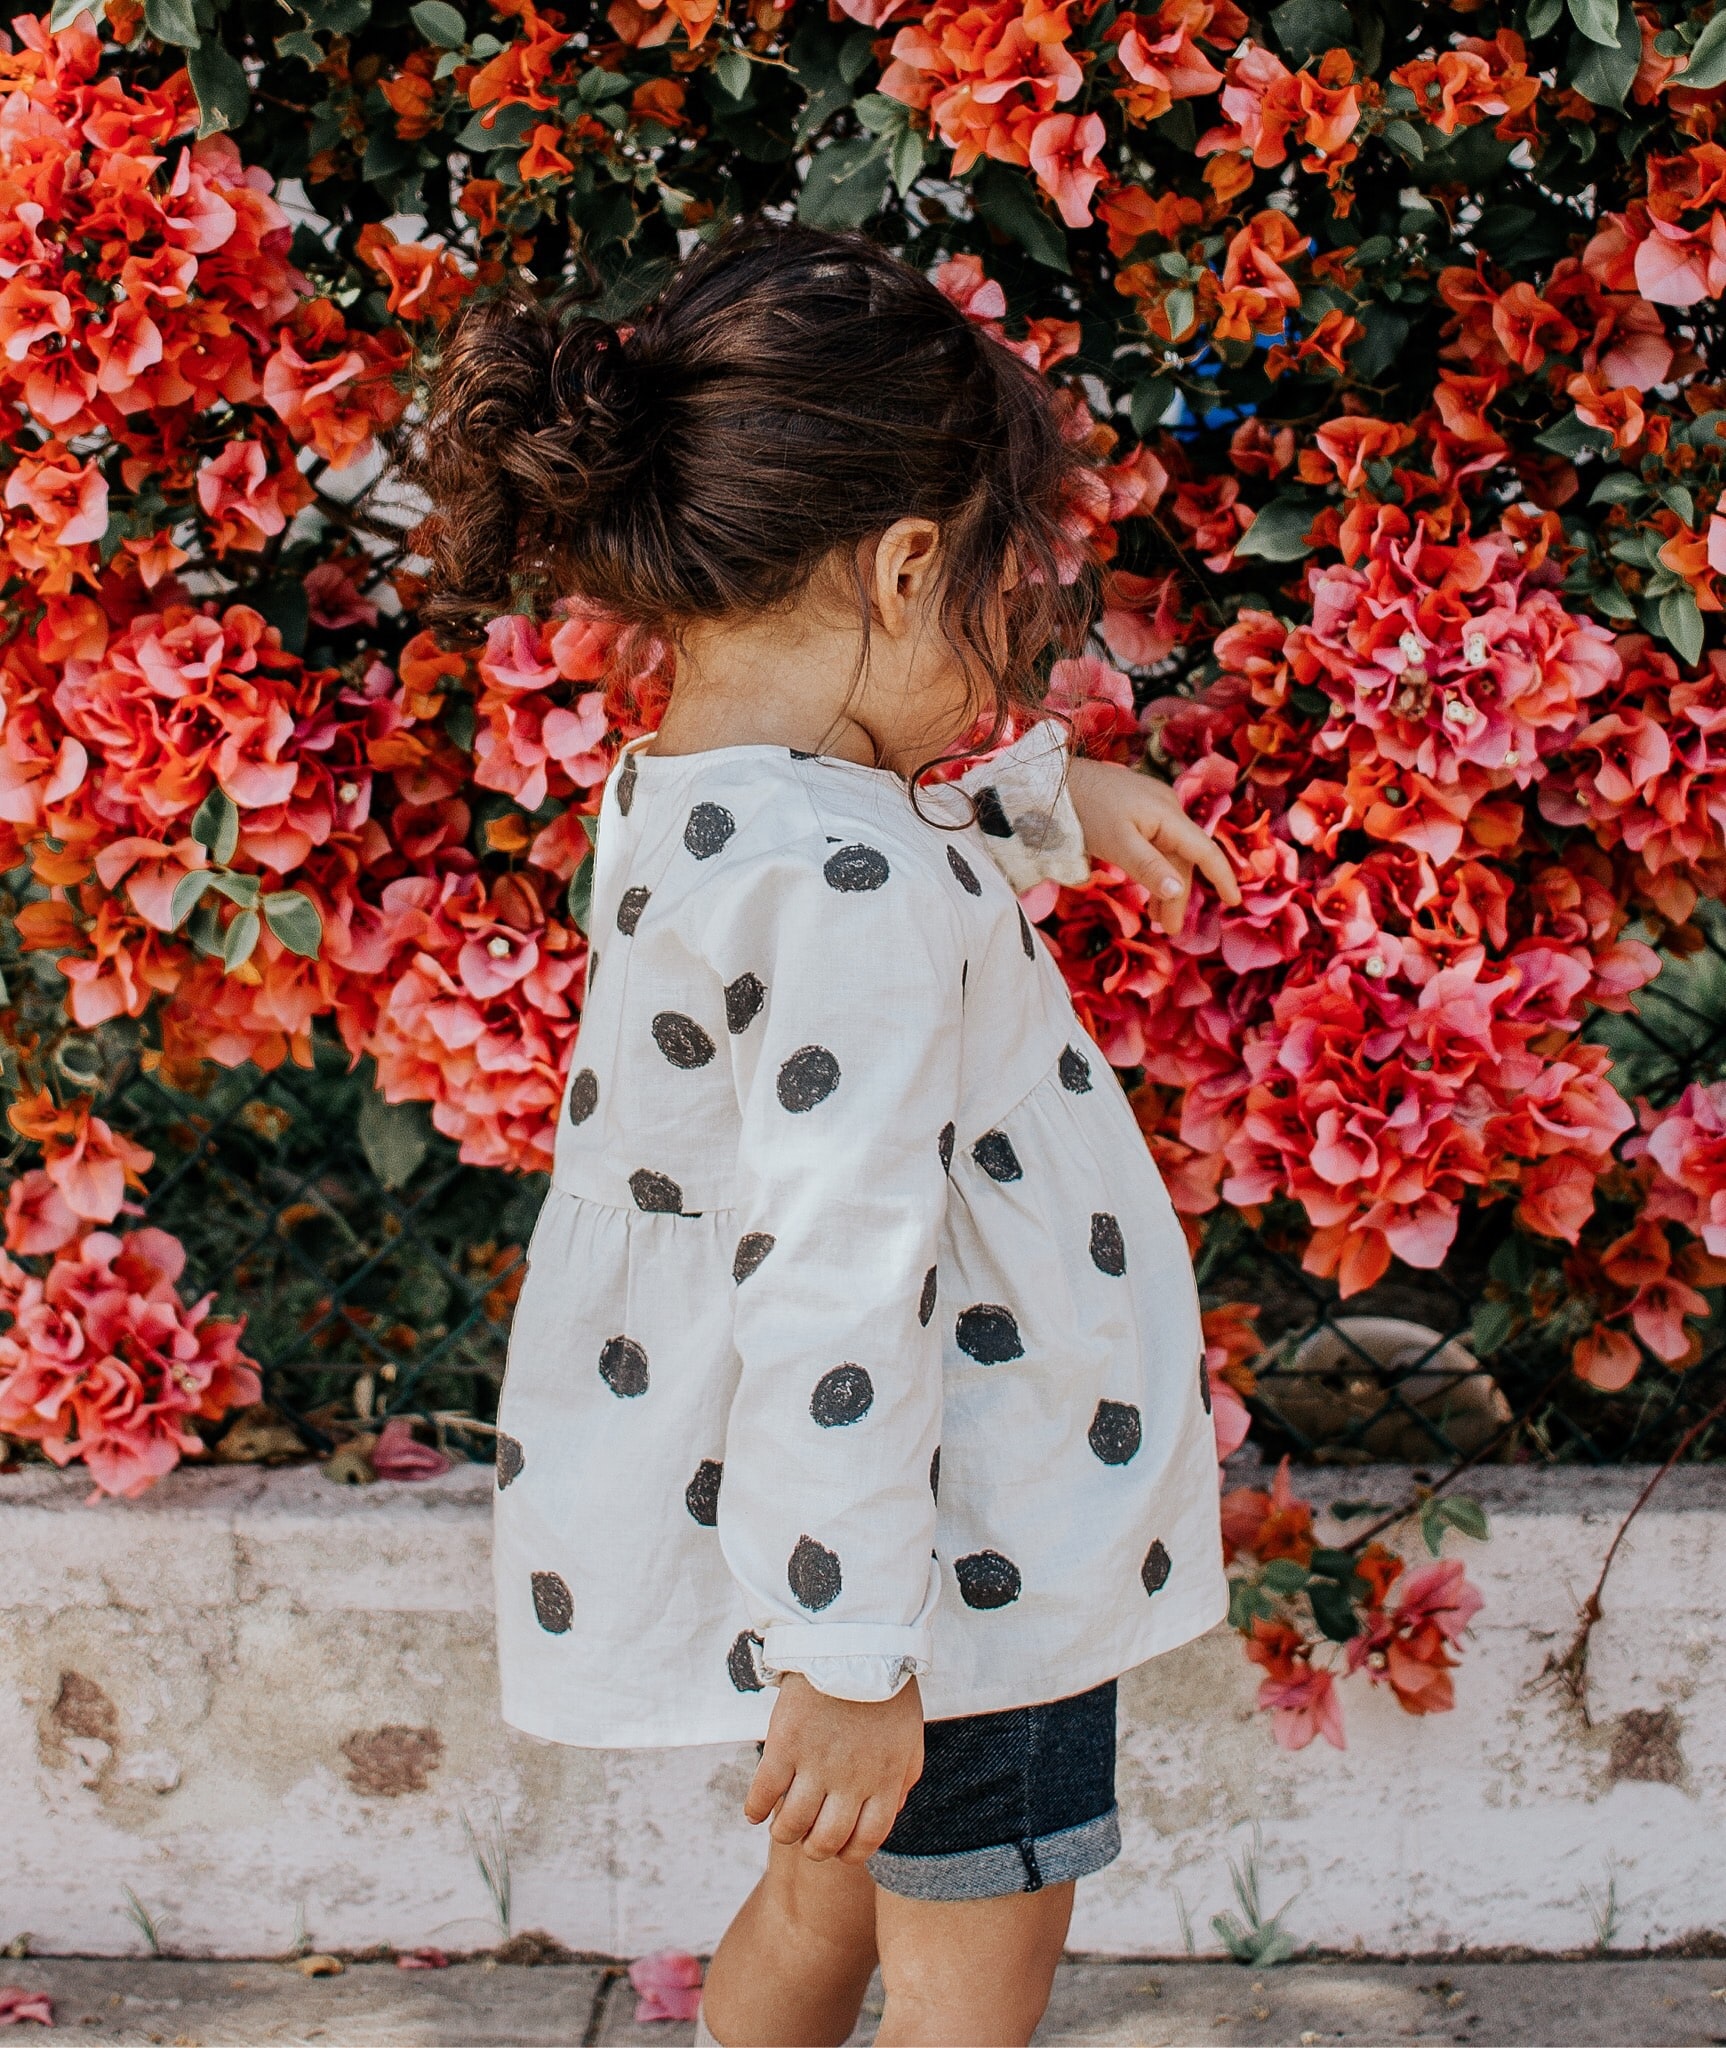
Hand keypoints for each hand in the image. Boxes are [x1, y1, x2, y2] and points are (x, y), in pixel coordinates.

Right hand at [744, 1672, 924, 1863]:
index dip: (850, 1853)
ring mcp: (815, 1765)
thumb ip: (903, 1779)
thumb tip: (891, 1813)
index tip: (839, 1848)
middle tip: (807, 1838)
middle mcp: (850, 1782)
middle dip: (815, 1848)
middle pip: (826, 1841)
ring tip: (781, 1825)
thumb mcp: (910, 1738)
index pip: (866, 1841)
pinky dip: (755, 1810)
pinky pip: (763, 1793)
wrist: (856, 1641)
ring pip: (792, 1825)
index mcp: (884, 1781)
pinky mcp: (785, 1744)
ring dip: (784, 1833)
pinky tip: (754, 1812)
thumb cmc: (887, 1688)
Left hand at [1067, 755, 1241, 935]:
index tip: (1233, 901)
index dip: (1221, 876)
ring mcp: (1153, 808)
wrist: (1055, 781)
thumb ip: (1148, 867)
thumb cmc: (1085, 811)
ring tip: (1158, 919)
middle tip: (1168, 930)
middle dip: (1177, 895)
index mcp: (1168, 815)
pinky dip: (1155, 869)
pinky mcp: (1138, 810)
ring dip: (1166, 885)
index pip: (1204, 851)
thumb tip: (1177, 891)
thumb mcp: (1116, 843)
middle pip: (1182, 859)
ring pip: (1168, 853)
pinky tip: (1149, 887)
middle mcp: (1168, 809)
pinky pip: (1156, 844)